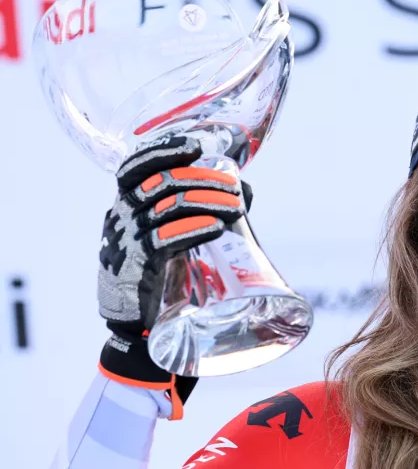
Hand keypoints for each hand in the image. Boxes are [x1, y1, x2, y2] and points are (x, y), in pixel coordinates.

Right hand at [96, 137, 252, 418]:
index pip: (134, 166)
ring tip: (237, 209)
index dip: (162, 150)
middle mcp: (121, 217)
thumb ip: (200, 211)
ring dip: (208, 202)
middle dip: (203, 179)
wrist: (136, 324)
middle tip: (234, 188)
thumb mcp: (171, 235)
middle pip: (162, 183)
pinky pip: (166, 240)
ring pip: (169, 208)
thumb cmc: (159, 273)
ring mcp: (127, 241)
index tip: (194, 144)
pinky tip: (218, 228)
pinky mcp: (139, 266)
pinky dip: (195, 230)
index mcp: (125, 204)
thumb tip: (246, 191)